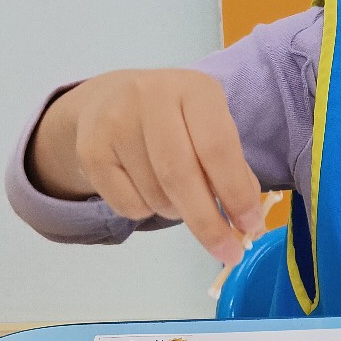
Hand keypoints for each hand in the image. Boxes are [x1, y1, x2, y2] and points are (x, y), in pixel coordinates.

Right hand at [26, 69, 264, 267]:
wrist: (112, 99)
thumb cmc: (178, 120)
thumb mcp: (212, 127)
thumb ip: (234, 168)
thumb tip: (248, 221)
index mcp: (195, 88)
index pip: (217, 147)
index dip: (236, 193)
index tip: (249, 226)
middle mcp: (151, 96)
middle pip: (180, 175)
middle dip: (208, 222)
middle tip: (229, 252)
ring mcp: (115, 121)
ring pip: (154, 195)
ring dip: (177, 213)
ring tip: (181, 199)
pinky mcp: (90, 149)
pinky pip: (127, 205)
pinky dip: (147, 212)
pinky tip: (148, 189)